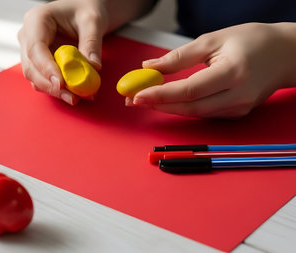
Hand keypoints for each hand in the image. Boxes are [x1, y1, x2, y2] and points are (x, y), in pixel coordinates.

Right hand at [17, 0, 106, 104]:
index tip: (61, 83)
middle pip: (31, 68)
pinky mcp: (40, 64)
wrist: (83, 11)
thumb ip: (92, 42)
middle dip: (51, 86)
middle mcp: (28, 37)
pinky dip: (59, 90)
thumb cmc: (84, 9)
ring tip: (77, 97)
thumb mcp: (93, 20)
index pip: (35, 49)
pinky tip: (75, 94)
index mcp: (36, 20)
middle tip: (72, 97)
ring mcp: (31, 52)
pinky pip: (45, 81)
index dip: (46, 69)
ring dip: (55, 91)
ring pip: (36, 78)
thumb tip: (93, 67)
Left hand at [128, 22, 295, 118]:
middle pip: (190, 108)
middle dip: (158, 105)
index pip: (190, 90)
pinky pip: (204, 114)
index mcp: (233, 73)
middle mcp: (238, 96)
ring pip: (195, 114)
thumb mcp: (213, 40)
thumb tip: (149, 65)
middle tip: (133, 100)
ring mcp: (239, 108)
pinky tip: (167, 101)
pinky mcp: (237, 113)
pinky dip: (183, 108)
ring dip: (167, 108)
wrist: (284, 55)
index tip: (137, 95)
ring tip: (144, 99)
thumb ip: (180, 56)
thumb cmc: (252, 41)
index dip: (161, 94)